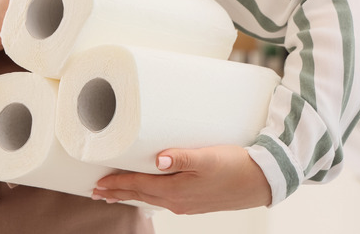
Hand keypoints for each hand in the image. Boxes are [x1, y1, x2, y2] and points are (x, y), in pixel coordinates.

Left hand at [92, 145, 271, 213]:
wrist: (263, 182)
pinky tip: (148, 193)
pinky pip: (163, 199)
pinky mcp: (196, 201)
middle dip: (117, 192)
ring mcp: (186, 204)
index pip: (137, 186)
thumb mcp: (208, 157)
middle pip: (139, 195)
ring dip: (131, 195)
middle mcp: (177, 201)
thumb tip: (159, 158)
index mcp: (175, 191)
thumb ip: (182, 157)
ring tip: (114, 193)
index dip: (115, 184)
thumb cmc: (237, 167)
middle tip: (96, 191)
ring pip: (150, 198)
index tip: (96, 183)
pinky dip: (148, 195)